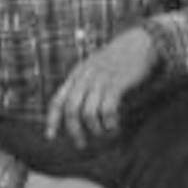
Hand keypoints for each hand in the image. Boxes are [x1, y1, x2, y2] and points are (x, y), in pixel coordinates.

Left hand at [46, 27, 158, 147]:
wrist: (138, 43)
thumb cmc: (116, 59)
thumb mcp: (92, 68)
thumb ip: (82, 85)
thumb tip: (75, 110)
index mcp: (76, 75)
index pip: (57, 100)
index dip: (52, 120)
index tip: (50, 137)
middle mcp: (85, 78)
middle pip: (71, 110)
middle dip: (74, 131)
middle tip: (81, 144)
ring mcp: (100, 80)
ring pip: (88, 113)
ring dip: (95, 129)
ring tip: (103, 133)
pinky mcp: (116, 83)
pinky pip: (107, 109)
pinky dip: (109, 122)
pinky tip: (114, 125)